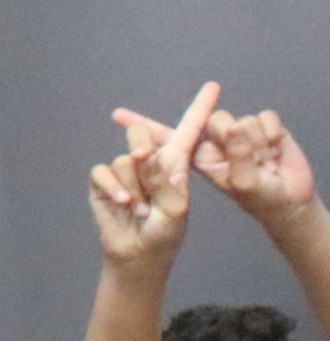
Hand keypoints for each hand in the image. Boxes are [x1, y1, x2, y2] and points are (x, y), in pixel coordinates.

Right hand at [90, 87, 216, 268]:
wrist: (140, 253)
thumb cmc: (165, 232)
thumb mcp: (176, 208)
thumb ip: (166, 181)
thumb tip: (147, 154)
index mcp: (175, 165)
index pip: (188, 132)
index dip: (200, 110)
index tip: (214, 87)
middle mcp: (150, 161)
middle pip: (142, 135)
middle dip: (142, 146)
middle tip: (144, 162)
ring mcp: (125, 170)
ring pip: (126, 161)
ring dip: (135, 188)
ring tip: (142, 208)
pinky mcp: (103, 180)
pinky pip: (104, 172)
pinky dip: (115, 189)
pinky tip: (124, 205)